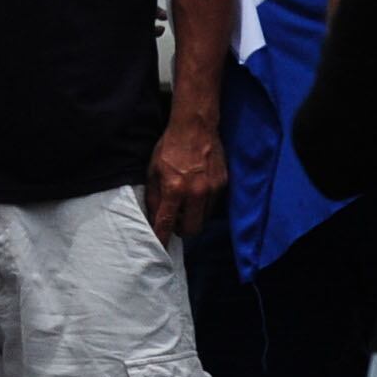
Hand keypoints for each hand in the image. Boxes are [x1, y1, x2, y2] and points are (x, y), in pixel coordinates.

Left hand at [144, 119, 225, 240]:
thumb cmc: (169, 148)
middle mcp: (196, 193)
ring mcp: (213, 190)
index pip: (167, 223)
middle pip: (192, 229)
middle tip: (174, 220)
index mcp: (174, 189)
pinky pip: (213, 206)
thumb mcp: (153, 171)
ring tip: (184, 203)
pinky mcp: (224, 185)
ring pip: (203, 219)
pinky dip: (203, 205)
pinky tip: (196, 192)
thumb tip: (155, 218)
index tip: (159, 247)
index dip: (162, 238)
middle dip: (182, 230)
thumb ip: (154, 197)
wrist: (195, 128)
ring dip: (193, 217)